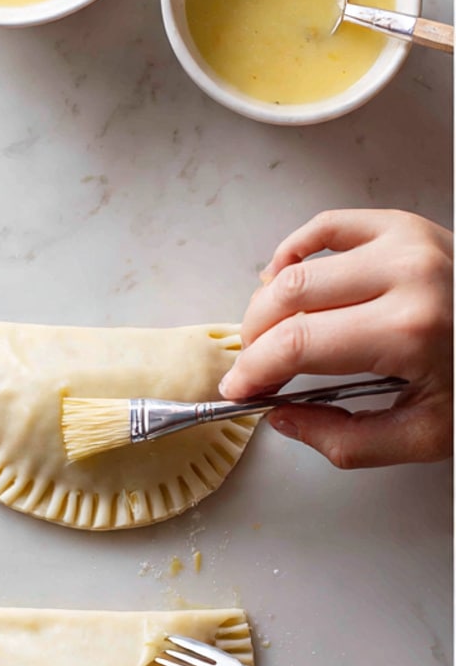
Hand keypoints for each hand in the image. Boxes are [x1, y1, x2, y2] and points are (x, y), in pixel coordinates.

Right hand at [218, 209, 452, 466]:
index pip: (294, 347)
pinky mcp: (405, 226)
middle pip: (286, 302)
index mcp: (410, 332)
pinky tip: (285, 279)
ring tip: (270, 333)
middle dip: (254, 341)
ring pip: (296, 267)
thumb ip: (345, 439)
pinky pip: (325, 227)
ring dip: (267, 303)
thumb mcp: (427, 436)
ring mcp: (406, 243)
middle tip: (254, 369)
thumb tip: (281, 416)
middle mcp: (406, 276)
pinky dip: (292, 252)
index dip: (252, 371)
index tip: (238, 390)